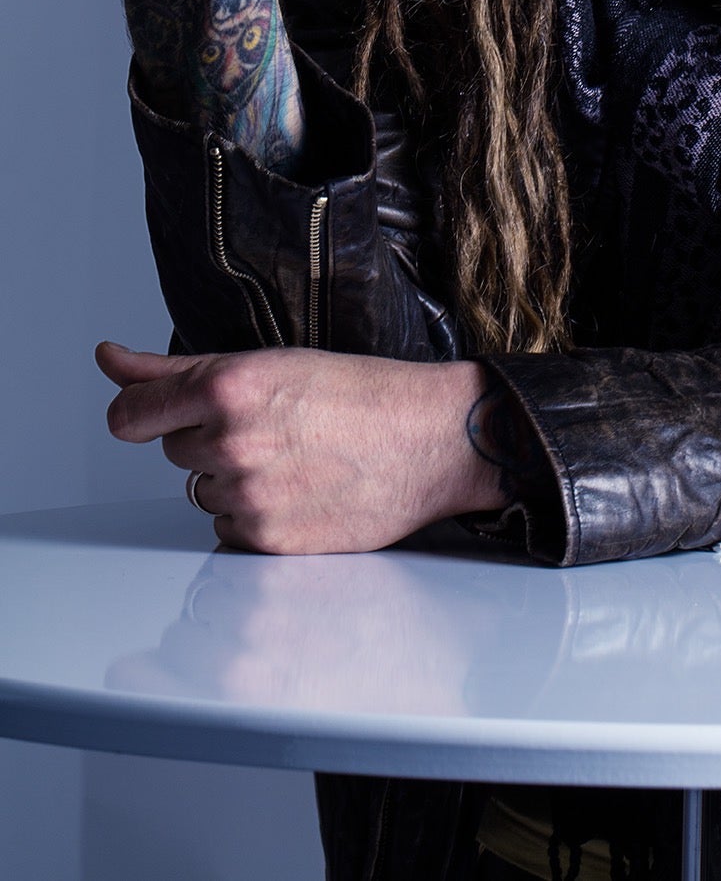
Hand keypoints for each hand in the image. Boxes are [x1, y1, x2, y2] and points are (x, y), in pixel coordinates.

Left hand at [97, 342, 523, 552]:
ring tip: (294, 458)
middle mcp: (231, 443)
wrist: (431, 439)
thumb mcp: (269, 362)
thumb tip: (109, 358)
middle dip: (210, 438)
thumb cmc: (362, 393)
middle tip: (273, 425)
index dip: (140, 412)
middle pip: (175, 450)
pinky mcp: (267, 541)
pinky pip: (228, 530)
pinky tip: (300, 491)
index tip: (151, 413)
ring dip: (233, 479)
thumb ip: (175, 369)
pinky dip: (255, 516)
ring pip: (202, 491)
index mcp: (229, 387)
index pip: (131, 414)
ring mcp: (248, 496)